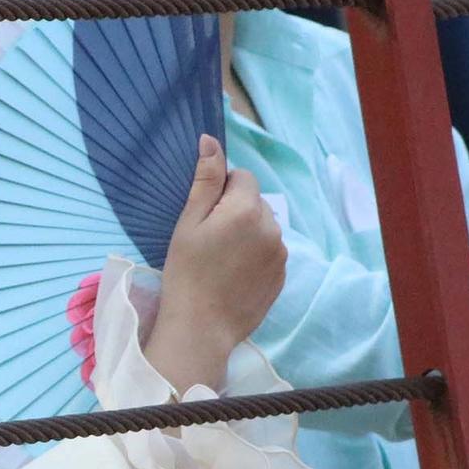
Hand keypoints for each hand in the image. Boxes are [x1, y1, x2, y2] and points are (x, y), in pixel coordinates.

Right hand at [147, 136, 285, 386]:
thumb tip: (211, 141)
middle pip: (254, 201)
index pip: (242, 177)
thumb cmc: (186, 273)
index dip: (221, 190)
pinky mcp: (283, 274)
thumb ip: (204, 181)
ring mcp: (281, 252)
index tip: (204, 215)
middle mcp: (271, 226)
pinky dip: (254, 254)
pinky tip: (233, 273)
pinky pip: (269, 249)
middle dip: (234, 210)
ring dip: (246, 232)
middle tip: (208, 239)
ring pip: (263, 226)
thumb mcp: (187, 223)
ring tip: (221, 259)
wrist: (202, 327)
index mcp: (245, 209)